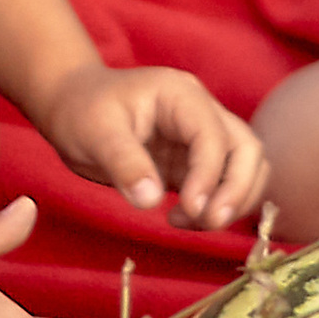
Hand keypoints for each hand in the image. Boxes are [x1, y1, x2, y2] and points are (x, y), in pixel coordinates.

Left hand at [34, 60, 270, 231]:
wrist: (71, 107)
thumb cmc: (81, 111)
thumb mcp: (94, 133)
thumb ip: (124, 163)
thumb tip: (151, 200)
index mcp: (180, 95)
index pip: (213, 134)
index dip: (209, 174)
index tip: (192, 209)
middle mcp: (200, 112)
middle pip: (246, 148)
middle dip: (237, 189)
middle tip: (209, 222)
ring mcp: (200, 138)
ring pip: (244, 168)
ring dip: (232, 200)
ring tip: (191, 222)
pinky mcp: (193, 163)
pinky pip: (222, 186)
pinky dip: (214, 207)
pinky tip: (181, 219)